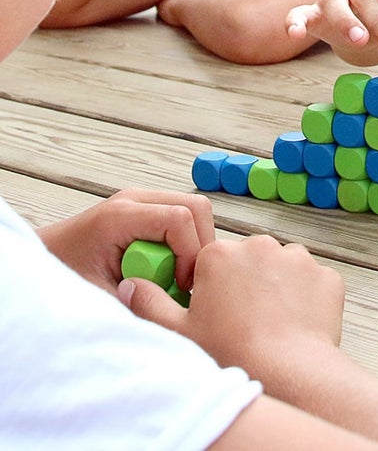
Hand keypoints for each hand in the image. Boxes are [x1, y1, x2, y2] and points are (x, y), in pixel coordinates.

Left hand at [38, 188, 214, 293]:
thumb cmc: (62, 275)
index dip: (190, 254)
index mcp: (120, 216)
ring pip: (194, 211)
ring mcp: (142, 201)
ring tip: (173, 278)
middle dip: (199, 247)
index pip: (180, 218)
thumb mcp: (98, 297)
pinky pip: (183, 218)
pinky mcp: (146, 209)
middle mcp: (135, 199)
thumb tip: (174, 313)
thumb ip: (135, 301)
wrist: (43, 259)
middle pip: (196, 207)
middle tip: (184, 282)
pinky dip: (184, 244)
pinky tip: (166, 268)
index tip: (180, 286)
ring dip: (193, 246)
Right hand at [119, 235, 344, 390]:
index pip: (212, 261)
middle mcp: (259, 245)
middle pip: (249, 260)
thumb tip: (129, 285)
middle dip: (246, 283)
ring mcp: (297, 258)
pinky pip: (313, 283)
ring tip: (271, 325)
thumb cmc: (231, 353)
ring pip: (283, 269)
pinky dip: (307, 300)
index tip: (216, 311)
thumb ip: (150, 303)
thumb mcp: (178, 332)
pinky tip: (297, 325)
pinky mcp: (326, 275)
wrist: (289, 373)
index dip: (212, 288)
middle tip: (243, 321)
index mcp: (220, 253)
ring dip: (278, 288)